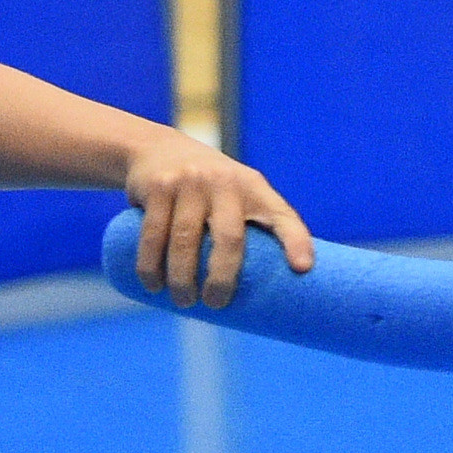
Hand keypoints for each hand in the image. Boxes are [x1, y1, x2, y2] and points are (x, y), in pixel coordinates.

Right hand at [126, 132, 314, 306]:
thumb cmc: (206, 189)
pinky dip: (150, 265)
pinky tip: (153, 285)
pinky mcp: (158, 186)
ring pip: (185, 241)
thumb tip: (266, 289)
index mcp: (253, 188)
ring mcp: (190, 181)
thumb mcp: (234, 195)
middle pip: (229, 238)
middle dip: (222, 278)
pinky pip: (153, 234)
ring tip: (184, 302)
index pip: (281, 216)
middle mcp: (225, 181)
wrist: (157, 148)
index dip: (296, 241)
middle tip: (215, 305)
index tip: (303, 269)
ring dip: (182, 279)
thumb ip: (249, 227)